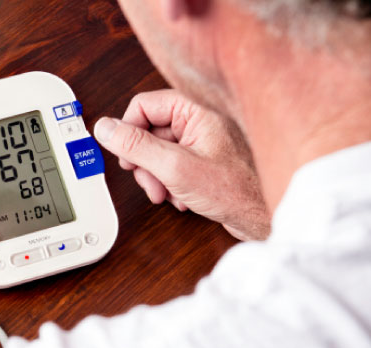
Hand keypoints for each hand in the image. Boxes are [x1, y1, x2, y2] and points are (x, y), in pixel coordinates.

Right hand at [94, 90, 269, 240]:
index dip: (129, 131)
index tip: (125, 156)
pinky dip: (171, 184)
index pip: (145, 106)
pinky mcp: (205, 163)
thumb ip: (136, 146)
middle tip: (150, 181)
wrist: (264, 218)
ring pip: (159, 153)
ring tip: (166, 194)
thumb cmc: (235, 190)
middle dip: (144, 162)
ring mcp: (203, 143)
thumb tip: (106, 129)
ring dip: (156, 177)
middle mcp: (200, 122)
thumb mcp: (174, 168)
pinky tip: (181, 198)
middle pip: (150, 132)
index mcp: (196, 110)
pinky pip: (173, 167)